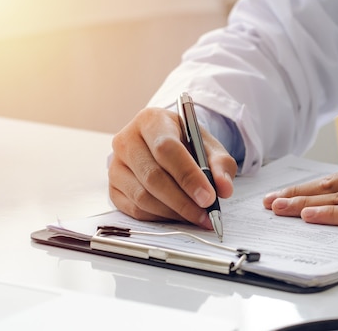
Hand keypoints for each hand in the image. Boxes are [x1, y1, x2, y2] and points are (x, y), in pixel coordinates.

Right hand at [108, 107, 237, 228]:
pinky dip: (161, 217)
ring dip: (174, 212)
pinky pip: (136, 209)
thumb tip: (224, 189)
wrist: (165, 145)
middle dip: (183, 201)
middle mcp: (126, 140)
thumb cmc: (187, 144)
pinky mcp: (113, 188)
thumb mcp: (209, 147)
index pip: (166, 149)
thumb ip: (220, 165)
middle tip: (206, 214)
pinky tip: (179, 215)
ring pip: (143, 197)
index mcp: (151, 121)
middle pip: (153, 177)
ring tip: (197, 216)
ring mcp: (116, 165)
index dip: (188, 176)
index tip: (209, 197)